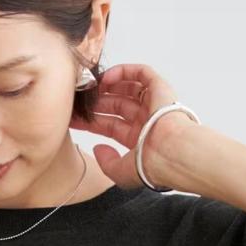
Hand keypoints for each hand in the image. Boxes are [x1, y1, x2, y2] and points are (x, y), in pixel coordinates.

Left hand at [74, 62, 194, 188]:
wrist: (171, 153)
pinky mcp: (160, 89)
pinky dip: (124, 72)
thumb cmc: (152, 166)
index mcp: (139, 140)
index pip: (110, 126)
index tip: (74, 118)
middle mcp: (146, 121)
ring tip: (90, 87)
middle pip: (116, 106)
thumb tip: (98, 149)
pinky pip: (142, 74)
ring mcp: (153, 104)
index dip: (91, 121)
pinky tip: (106, 78)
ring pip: (128, 88)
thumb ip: (107, 163)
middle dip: (96, 103)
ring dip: (108, 86)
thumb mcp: (121, 173)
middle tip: (78, 100)